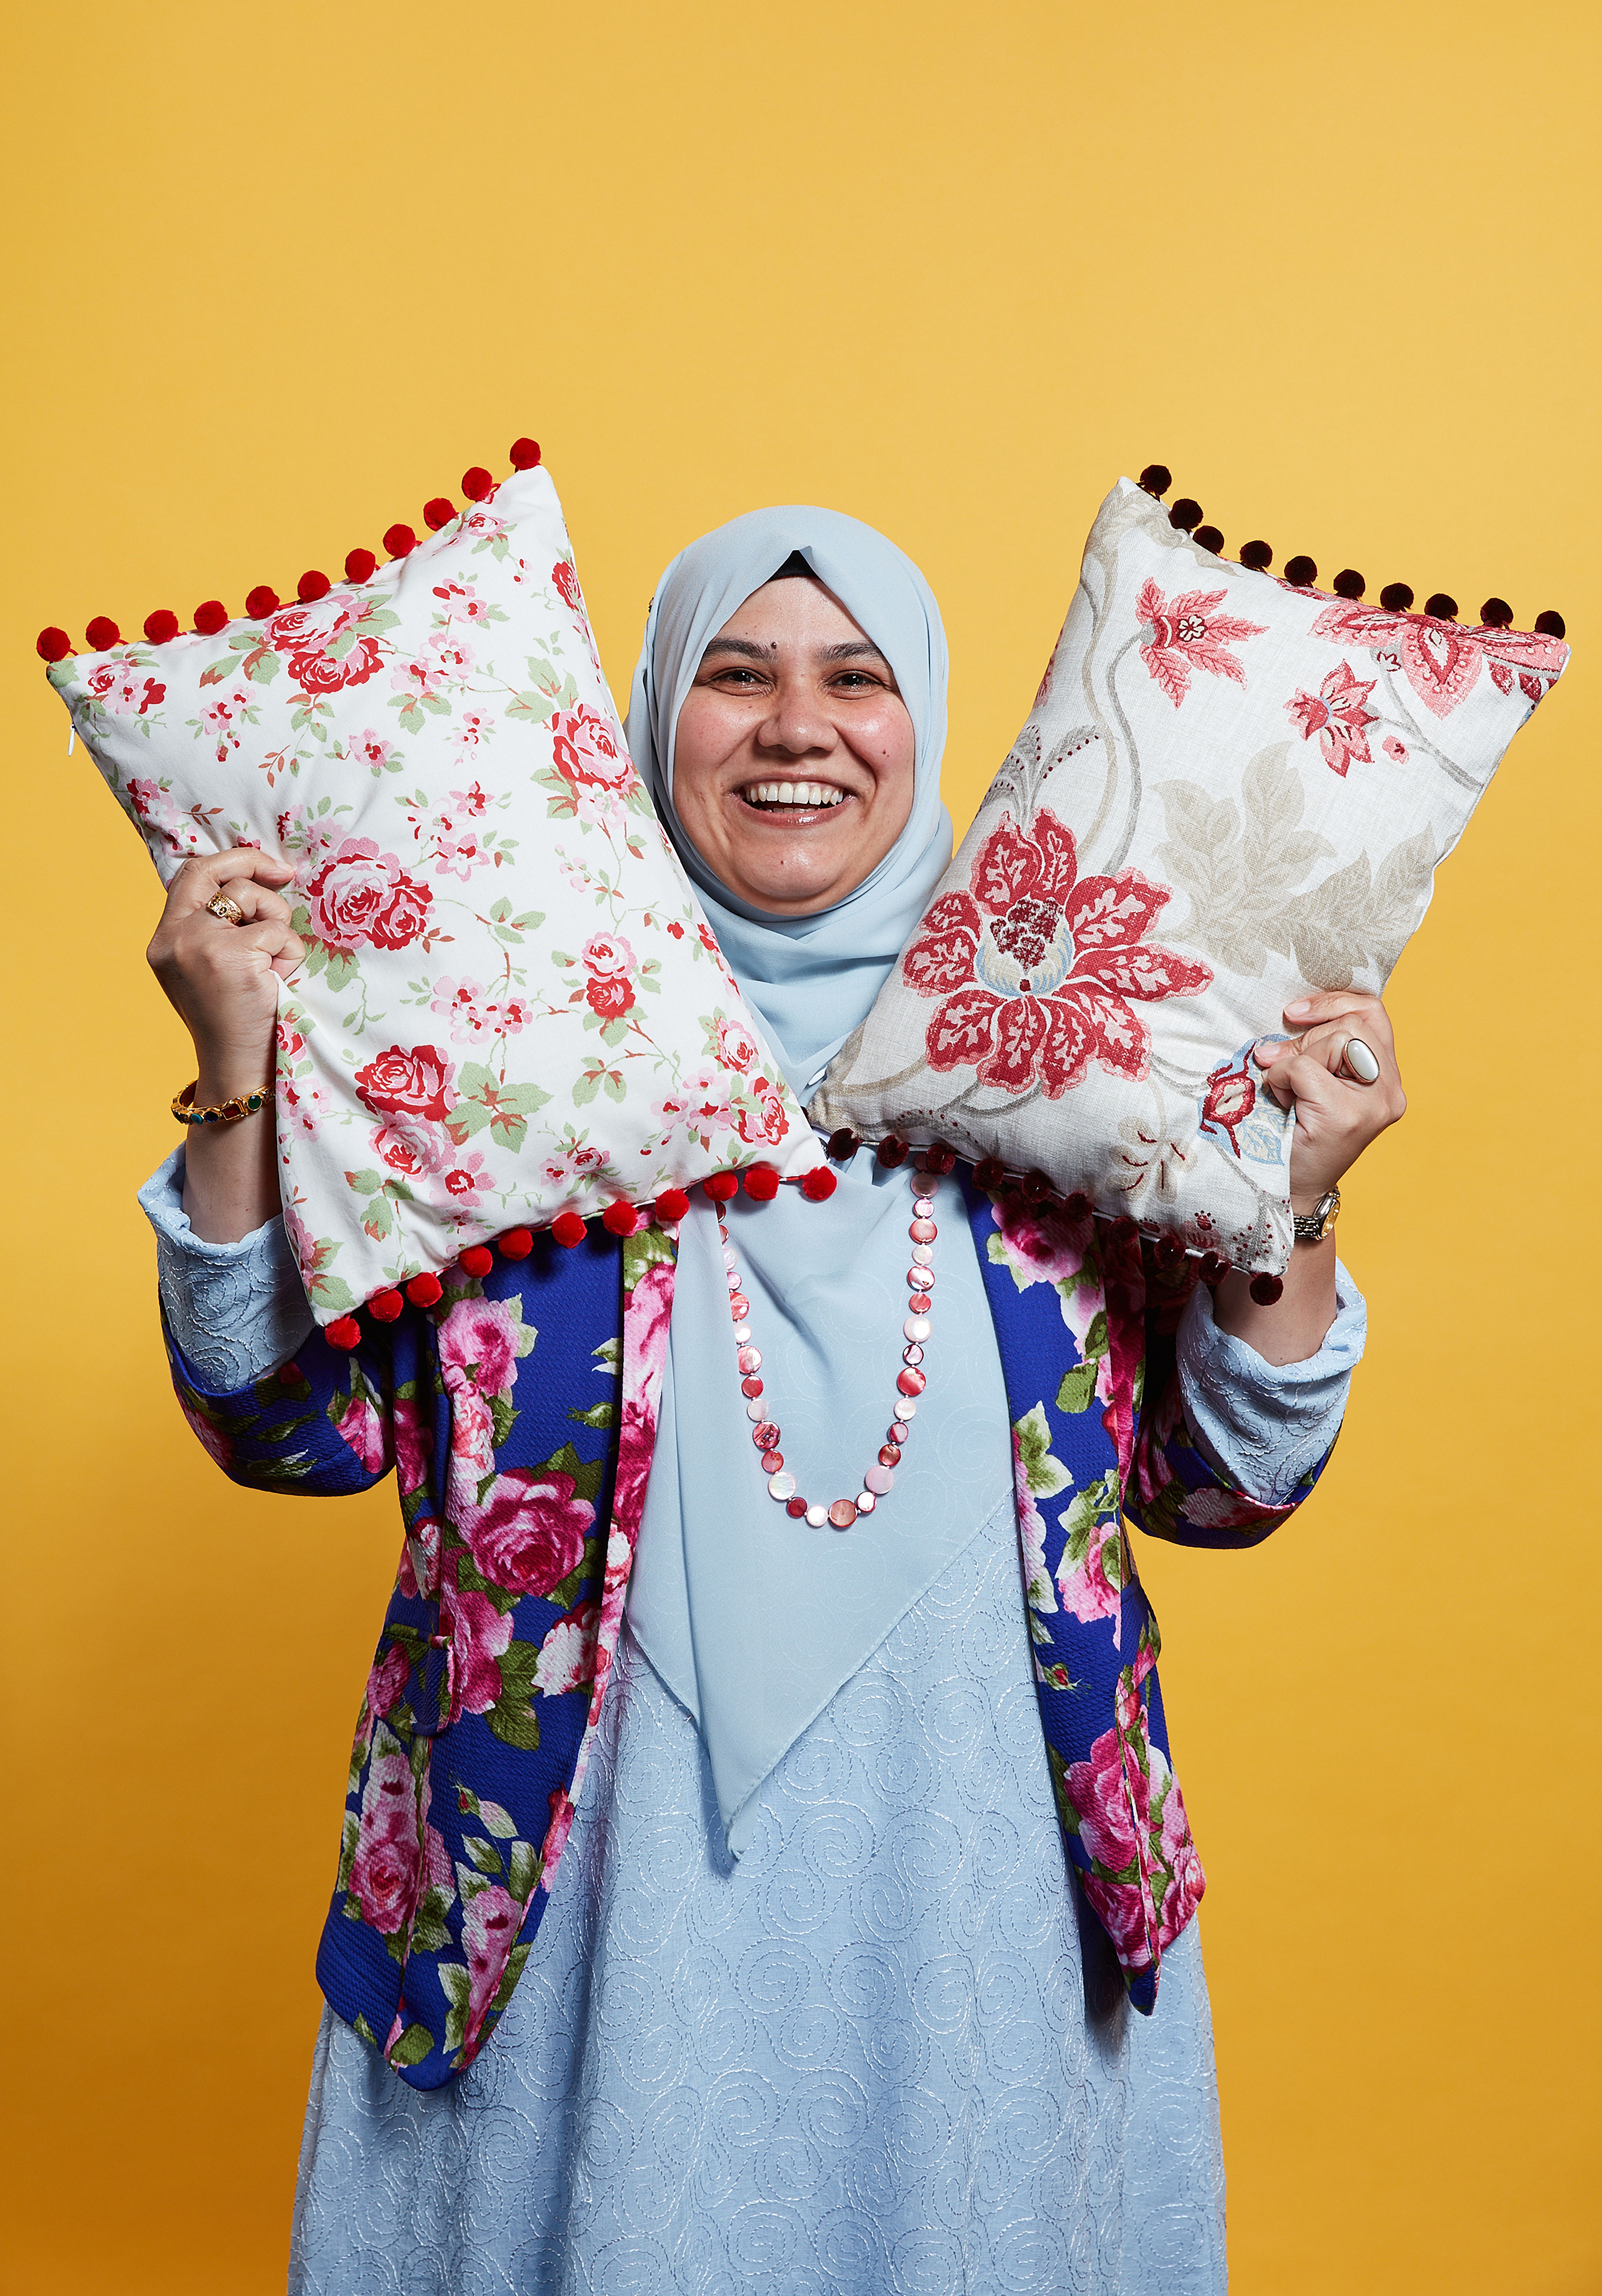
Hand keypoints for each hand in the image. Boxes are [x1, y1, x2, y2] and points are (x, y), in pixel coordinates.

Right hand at [147, 848, 302, 1097]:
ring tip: (274, 963)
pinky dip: (289, 953)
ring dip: (277, 924)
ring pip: (251, 898)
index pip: (191, 875)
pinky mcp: (229, 956)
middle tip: (286, 873)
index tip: (266, 868)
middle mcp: (173, 937)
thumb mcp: (213, 965)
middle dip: (254, 863)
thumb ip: (218, 926)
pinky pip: (276, 931)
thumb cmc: (235, 1017)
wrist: (237, 1065)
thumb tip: (256, 880)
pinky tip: (279, 979)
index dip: (230, 861)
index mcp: (165, 938)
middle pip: (213, 871)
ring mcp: (198, 944)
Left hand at [1213, 989, 1404, 1364]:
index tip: (1294, 1012)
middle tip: (1279, 1062)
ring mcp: (1373, 1105)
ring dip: (1296, 1059)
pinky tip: (1281, 1103)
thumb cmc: (1295, 1134)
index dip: (1333, 1001)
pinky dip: (1281, 1079)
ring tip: (1285, 1090)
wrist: (1289, 1192)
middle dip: (1308, 1036)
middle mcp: (1390, 1091)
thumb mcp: (1313, 1082)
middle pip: (1354, 1023)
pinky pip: (1304, 1069)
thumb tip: (1290, 1015)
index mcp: (1387, 1079)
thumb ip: (1317, 1049)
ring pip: (1335, 1040)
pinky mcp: (1345, 1115)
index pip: (1373, 1013)